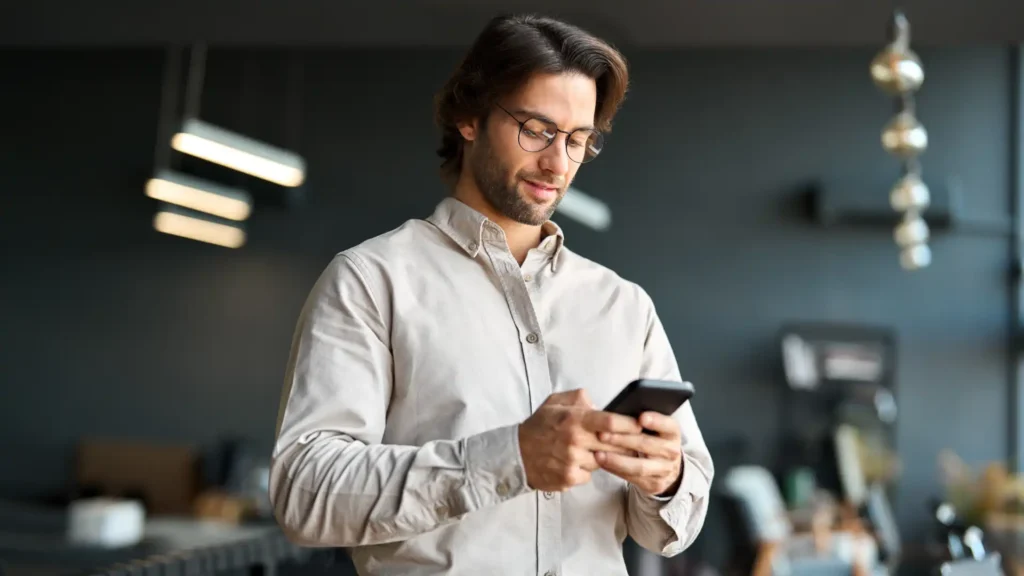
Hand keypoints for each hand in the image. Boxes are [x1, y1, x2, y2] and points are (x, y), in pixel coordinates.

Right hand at [518, 389, 641, 492]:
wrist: (516, 454)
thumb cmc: (539, 426)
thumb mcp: (555, 402)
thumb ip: (579, 398)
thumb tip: (599, 404)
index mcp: (573, 419)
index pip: (610, 421)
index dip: (629, 423)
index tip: (640, 424)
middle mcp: (574, 441)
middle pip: (613, 443)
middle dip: (625, 443)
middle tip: (632, 441)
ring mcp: (572, 462)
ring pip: (603, 461)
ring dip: (603, 457)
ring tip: (592, 450)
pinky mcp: (568, 478)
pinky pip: (590, 475)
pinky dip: (587, 470)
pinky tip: (577, 463)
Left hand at [594, 411, 682, 495]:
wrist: (665, 465)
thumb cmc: (652, 439)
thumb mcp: (654, 427)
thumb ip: (640, 419)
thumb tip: (616, 410)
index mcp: (673, 433)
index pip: (668, 425)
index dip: (656, 421)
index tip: (641, 417)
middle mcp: (672, 451)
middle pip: (648, 445)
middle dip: (623, 440)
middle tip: (602, 435)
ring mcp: (665, 470)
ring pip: (640, 466)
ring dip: (617, 460)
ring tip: (598, 454)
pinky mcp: (655, 484)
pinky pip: (633, 478)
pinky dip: (616, 470)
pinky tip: (603, 463)